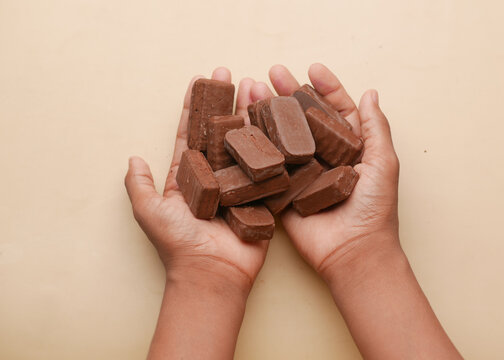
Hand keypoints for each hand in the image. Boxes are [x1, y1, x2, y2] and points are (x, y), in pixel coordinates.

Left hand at [125, 67, 266, 289]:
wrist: (213, 273)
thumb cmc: (179, 244)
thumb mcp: (149, 212)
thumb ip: (139, 185)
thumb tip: (133, 157)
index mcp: (188, 177)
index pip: (189, 134)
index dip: (193, 107)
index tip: (199, 81)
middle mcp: (215, 177)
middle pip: (219, 132)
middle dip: (224, 102)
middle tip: (230, 73)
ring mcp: (240, 184)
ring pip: (245, 142)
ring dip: (249, 114)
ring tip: (254, 86)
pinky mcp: (262, 195)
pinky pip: (268, 166)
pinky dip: (273, 144)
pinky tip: (278, 120)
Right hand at [254, 65, 461, 358]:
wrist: (352, 252)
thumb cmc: (374, 208)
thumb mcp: (383, 163)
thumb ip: (375, 128)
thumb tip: (371, 92)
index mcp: (349, 148)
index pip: (335, 110)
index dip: (324, 88)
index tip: (312, 68)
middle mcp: (323, 156)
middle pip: (303, 118)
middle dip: (288, 93)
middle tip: (272, 72)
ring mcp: (300, 173)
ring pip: (282, 136)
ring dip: (267, 111)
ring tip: (251, 88)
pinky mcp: (282, 191)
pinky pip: (267, 165)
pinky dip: (255, 145)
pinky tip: (243, 123)